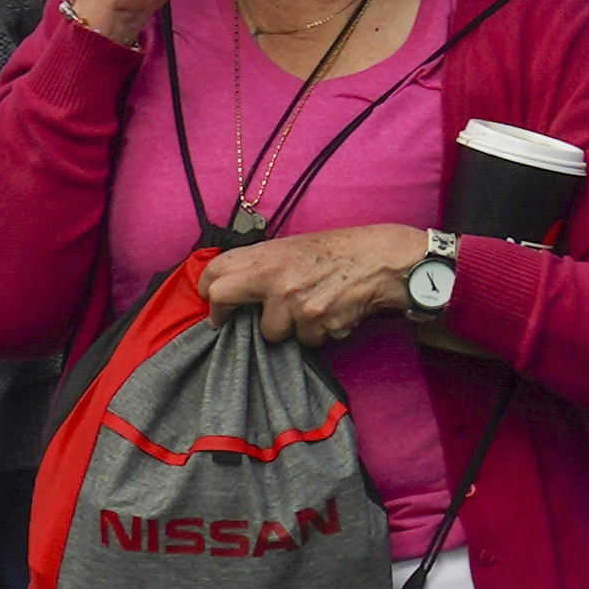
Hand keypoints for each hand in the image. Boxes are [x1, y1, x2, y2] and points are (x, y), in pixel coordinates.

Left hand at [200, 221, 428, 347]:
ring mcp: (292, 303)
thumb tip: (230, 285)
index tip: (209, 299)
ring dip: (286, 328)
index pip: (214, 272)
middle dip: (222, 314)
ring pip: (270, 332)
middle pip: (222, 298)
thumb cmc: (336, 253)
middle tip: (224, 322)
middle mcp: (272, 278)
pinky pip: (305, 340)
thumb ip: (259, 265)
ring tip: (307, 309)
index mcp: (264, 256)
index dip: (206, 288)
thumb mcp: (290, 248)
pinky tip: (329, 314)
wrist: (382, 260)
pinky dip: (316, 333)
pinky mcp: (314, 323)